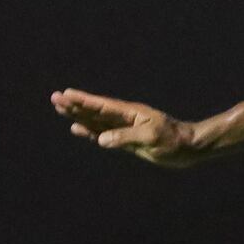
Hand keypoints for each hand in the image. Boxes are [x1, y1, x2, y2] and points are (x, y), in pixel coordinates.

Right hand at [51, 88, 196, 164]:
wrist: (188, 148)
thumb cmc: (173, 140)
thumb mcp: (151, 137)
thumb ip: (126, 137)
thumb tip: (101, 140)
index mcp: (130, 113)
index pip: (102, 106)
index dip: (84, 101)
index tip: (66, 94)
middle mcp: (125, 118)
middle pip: (95, 111)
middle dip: (75, 105)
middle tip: (55, 99)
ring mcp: (126, 129)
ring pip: (97, 122)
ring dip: (79, 116)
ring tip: (61, 110)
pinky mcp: (128, 141)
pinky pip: (105, 135)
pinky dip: (91, 132)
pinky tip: (78, 129)